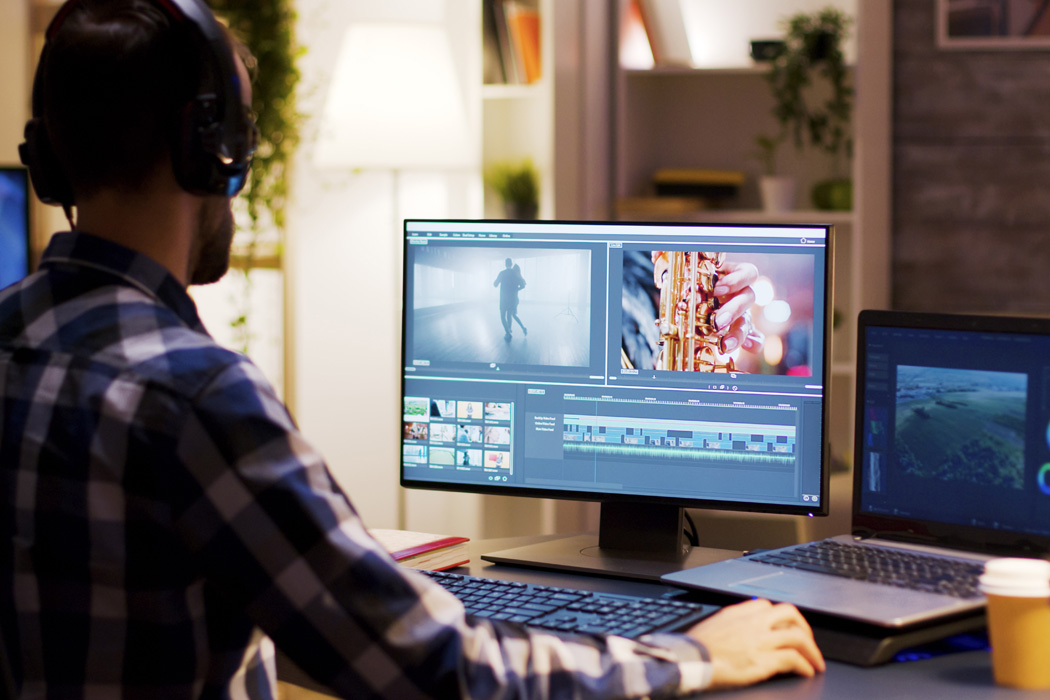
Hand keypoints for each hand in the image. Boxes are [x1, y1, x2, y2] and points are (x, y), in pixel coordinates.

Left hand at [651, 253, 762, 354]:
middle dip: (733, 310)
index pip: (747, 273)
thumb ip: (677, 262)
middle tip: (717, 321)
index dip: (736, 280)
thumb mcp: (687, 273)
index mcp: (730, 276)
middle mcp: (738, 294)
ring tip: (724, 345)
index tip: (717, 289)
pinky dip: (753, 343)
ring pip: (748, 320)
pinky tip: (746, 348)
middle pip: (748, 297)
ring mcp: (741, 313)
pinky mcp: (741, 330)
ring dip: (738, 333)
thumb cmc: (692, 285)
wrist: (691, 302)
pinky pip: (755, 338)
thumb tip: (656, 254)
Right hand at [686, 599, 824, 688]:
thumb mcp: (713, 626)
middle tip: (808, 641)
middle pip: (789, 614)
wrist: (690, 660)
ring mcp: (759, 640)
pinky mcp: (763, 660)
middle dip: (804, 627)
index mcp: (739, 613)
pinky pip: (793, 659)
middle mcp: (752, 622)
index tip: (787, 627)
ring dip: (811, 650)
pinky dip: (804, 666)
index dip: (782, 617)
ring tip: (815, 662)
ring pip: (797, 637)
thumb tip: (739, 630)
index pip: (768, 605)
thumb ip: (731, 624)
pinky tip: (806, 672)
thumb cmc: (696, 648)